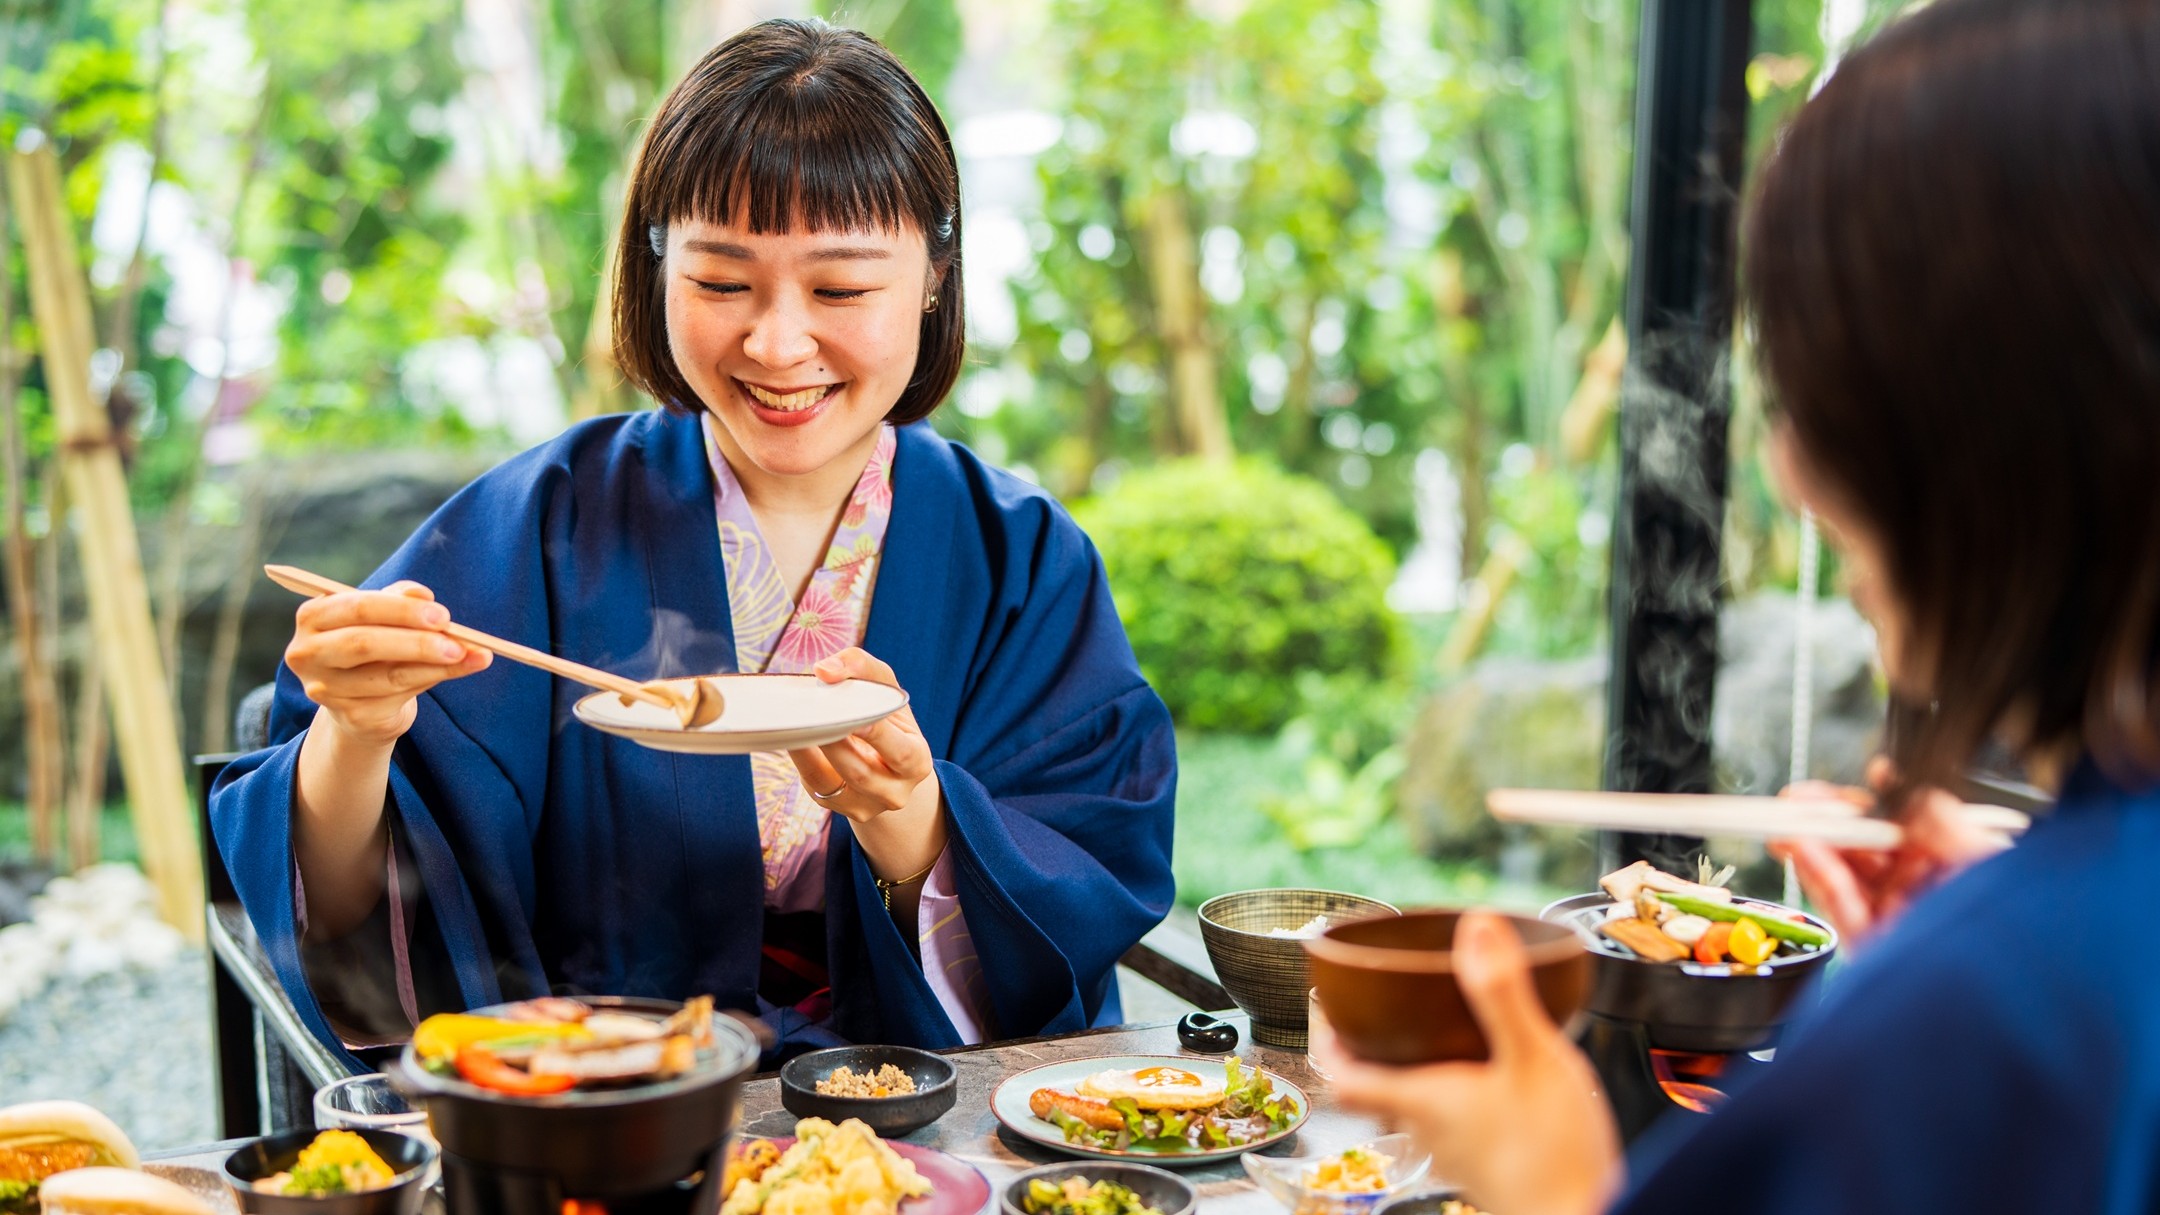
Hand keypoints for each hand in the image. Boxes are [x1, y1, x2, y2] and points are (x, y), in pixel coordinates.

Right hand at [283, 580, 490, 747]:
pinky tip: (463, 668)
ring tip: (474, 655)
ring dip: (436, 665)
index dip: (401, 610)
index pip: (356, 608)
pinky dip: (436, 679)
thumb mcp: (382, 616)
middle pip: (363, 643)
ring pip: (388, 675)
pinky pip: (401, 696)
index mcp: (313, 616)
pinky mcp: (350, 716)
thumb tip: (422, 595)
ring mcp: (325, 689)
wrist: (361, 701)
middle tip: (458, 640)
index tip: (442, 615)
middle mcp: (308, 654)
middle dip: (416, 641)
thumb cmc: (373, 645)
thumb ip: (399, 600)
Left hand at [786, 647, 935, 825]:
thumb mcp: (886, 690)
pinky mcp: (836, 807)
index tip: (853, 717)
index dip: (876, 735)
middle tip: (812, 716)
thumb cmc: (886, 719)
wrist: (887, 766)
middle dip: (835, 743)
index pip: (899, 751)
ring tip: (794, 723)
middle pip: (861, 772)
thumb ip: (862, 667)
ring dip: (810, 751)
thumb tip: (824, 670)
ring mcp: (865, 806)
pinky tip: (789, 736)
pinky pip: (813, 784)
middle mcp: (895, 792)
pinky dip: (800, 758)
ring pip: (832, 781)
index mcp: (917, 762)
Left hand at [1311, 912, 1620, 1214]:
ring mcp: (1455, 1153)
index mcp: (1421, 1099)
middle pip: (1374, 1086)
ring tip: (1434, 1033)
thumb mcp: (1534, 1059)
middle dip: (1371, 1047)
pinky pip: (1450, 1123)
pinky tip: (1489, 1077)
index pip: (1342, 1073)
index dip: (1325, 1037)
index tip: (1324, 1004)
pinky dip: (1452, 1092)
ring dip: (1413, 1069)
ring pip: (1412, 1105)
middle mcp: (1426, 1130)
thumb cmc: (1555, 1157)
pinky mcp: (1485, 1166)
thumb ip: (1502, 995)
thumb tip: (1477, 931)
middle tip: (1378, 1011)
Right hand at [1771, 758, 2012, 945]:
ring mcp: (1892, 920)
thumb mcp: (1979, 854)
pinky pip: (1841, 906)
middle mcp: (1916, 892)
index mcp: (1943, 866)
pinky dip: (1818, 875)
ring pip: (1842, 876)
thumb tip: (1892, 776)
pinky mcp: (1873, 947)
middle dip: (1822, 824)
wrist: (2009, 986)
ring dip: (1811, 845)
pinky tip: (1802, 847)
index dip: (1859, 807)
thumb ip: (1934, 814)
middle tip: (1793, 803)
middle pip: (1858, 851)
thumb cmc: (2011, 924)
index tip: (1834, 792)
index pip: (1891, 829)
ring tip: (1788, 821)